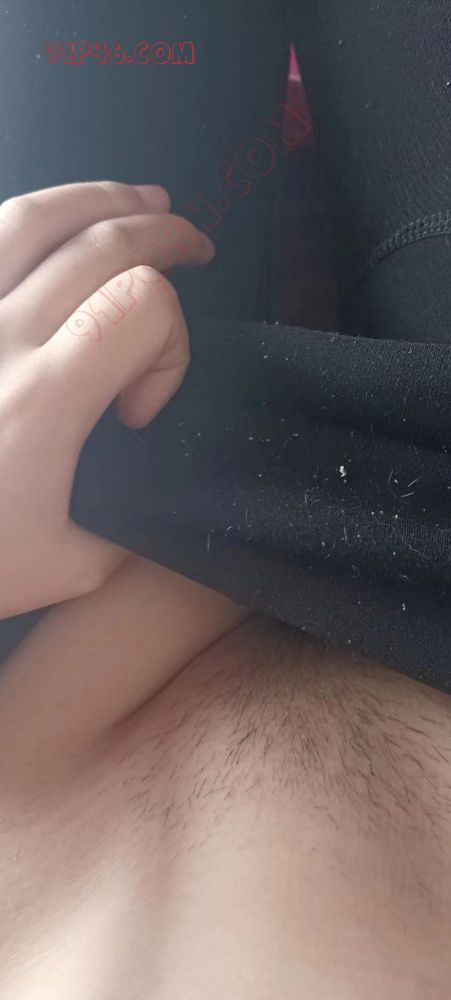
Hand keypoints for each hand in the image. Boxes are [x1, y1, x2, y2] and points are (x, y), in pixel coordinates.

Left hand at [0, 179, 214, 618]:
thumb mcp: (64, 568)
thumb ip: (124, 528)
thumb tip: (146, 496)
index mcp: (42, 397)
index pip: (140, 304)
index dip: (171, 345)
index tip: (142, 409)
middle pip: (100, 242)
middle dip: (163, 235)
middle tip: (193, 244)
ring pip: (30, 216)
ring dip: (97, 199)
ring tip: (139, 198)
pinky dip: (23, 221)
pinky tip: (46, 224)